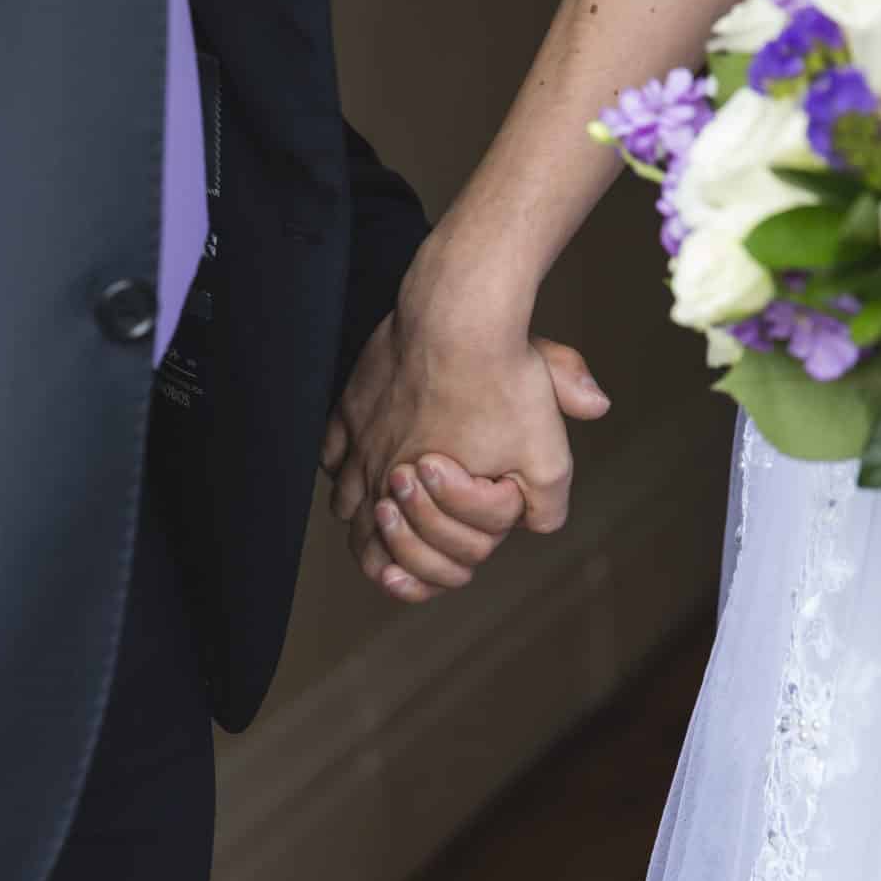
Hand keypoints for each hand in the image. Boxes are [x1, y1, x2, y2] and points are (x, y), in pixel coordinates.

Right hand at [322, 263, 610, 601]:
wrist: (459, 311)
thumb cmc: (503, 382)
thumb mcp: (549, 460)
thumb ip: (548, 506)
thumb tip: (540, 521)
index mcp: (423, 502)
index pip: (419, 568)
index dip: (453, 560)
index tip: (474, 529)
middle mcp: (379, 477)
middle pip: (369, 546)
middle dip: (401, 551)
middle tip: (430, 534)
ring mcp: (357, 441)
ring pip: (343, 503)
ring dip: (367, 512)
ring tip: (395, 504)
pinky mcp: (349, 405)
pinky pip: (330, 453)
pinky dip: (344, 465)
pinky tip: (368, 456)